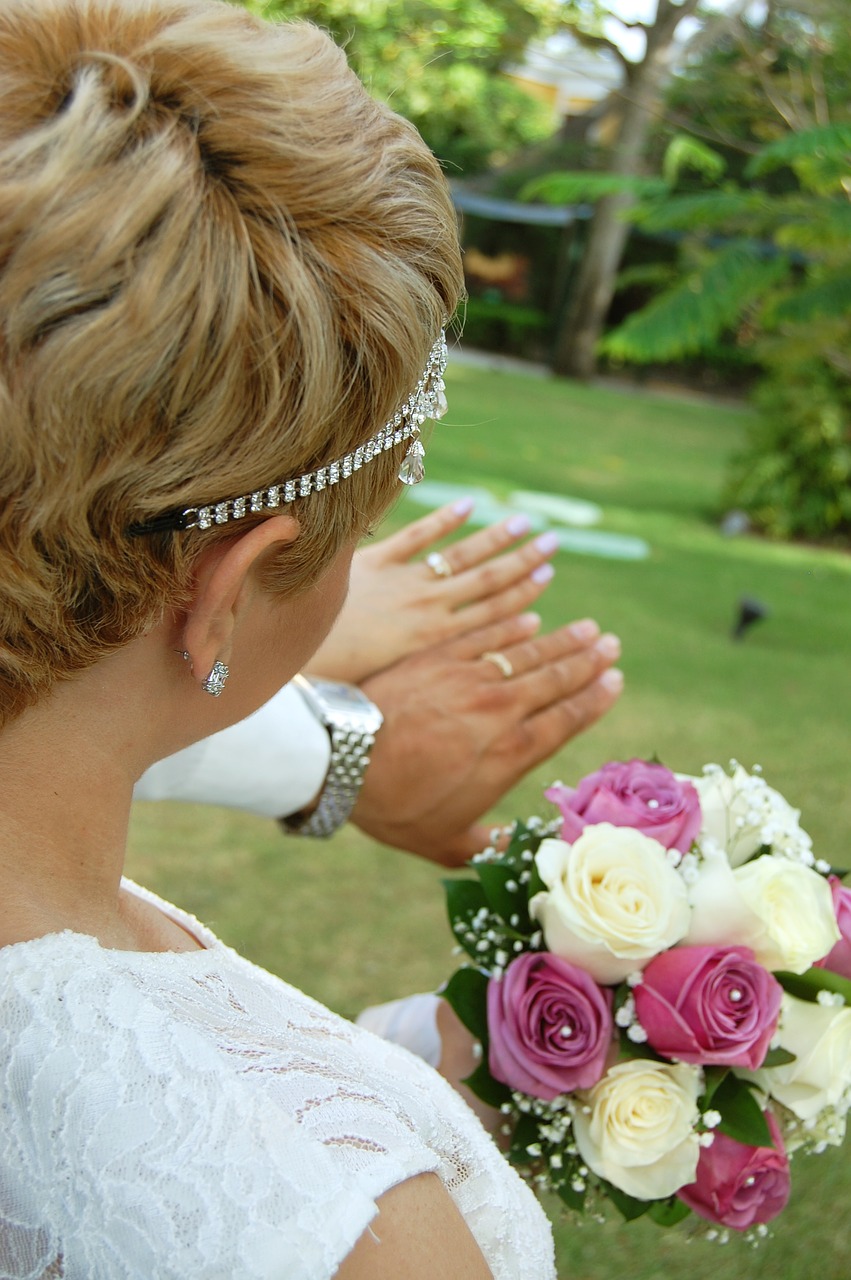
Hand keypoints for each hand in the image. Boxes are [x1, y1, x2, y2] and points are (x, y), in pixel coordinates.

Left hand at [308, 500, 558, 682]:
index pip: (488, 615)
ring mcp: (400, 581)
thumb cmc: (334, 684)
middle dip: (523, 561)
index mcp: (430, 641)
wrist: (289, 656)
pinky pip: (414, 537)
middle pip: (485, 580)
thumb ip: (417, 679)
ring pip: (458, 555)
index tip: (546, 580)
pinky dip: (443, 520)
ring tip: (525, 522)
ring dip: (495, 537)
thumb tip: (444, 684)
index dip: (521, 597)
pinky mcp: (370, 561)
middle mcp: (425, 607)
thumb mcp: (386, 687)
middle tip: (553, 543)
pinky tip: (468, 504)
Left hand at [352, 613, 622, 865]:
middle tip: (611, 643)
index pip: (565, 719)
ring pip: (527, 652)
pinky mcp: (437, 657)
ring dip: (561, 639)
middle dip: (587, 660)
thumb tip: (526, 851)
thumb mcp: (449, 844)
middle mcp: (498, 711)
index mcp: (509, 756)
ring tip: (587, 628)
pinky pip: (484, 635)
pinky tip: (528, 617)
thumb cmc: (395, 808)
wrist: (342, 760)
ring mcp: (468, 679)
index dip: (594, 698)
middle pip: (554, 679)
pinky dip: (510, 625)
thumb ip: (494, 846)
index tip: (615, 681)